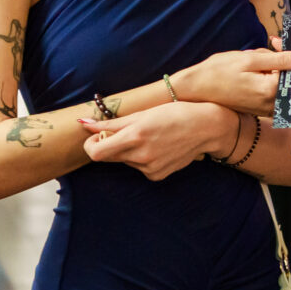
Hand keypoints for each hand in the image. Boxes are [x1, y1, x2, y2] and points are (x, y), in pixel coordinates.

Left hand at [79, 100, 237, 181]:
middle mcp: (140, 156)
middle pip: (108, 157)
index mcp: (135, 137)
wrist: (206, 128)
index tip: (97, 134)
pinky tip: (157, 147)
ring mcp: (149, 169)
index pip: (96, 152)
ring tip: (148, 137)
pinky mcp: (157, 176)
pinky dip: (141, 158)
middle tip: (123, 132)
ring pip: (124, 161)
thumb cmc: (174, 114)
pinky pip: (138, 168)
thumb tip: (84, 123)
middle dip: (108, 145)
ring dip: (127, 150)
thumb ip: (111, 123)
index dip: (91, 144)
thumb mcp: (142, 114)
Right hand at [172, 48, 290, 114]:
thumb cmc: (218, 72)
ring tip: (255, 59)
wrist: (196, 90)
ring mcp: (267, 109)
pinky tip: (255, 69)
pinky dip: (270, 79)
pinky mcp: (261, 110)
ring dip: (275, 69)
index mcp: (271, 90)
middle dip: (282, 60)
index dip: (289, 53)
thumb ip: (279, 59)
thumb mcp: (249, 59)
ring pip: (284, 85)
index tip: (275, 42)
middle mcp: (272, 104)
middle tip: (267, 46)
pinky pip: (275, 93)